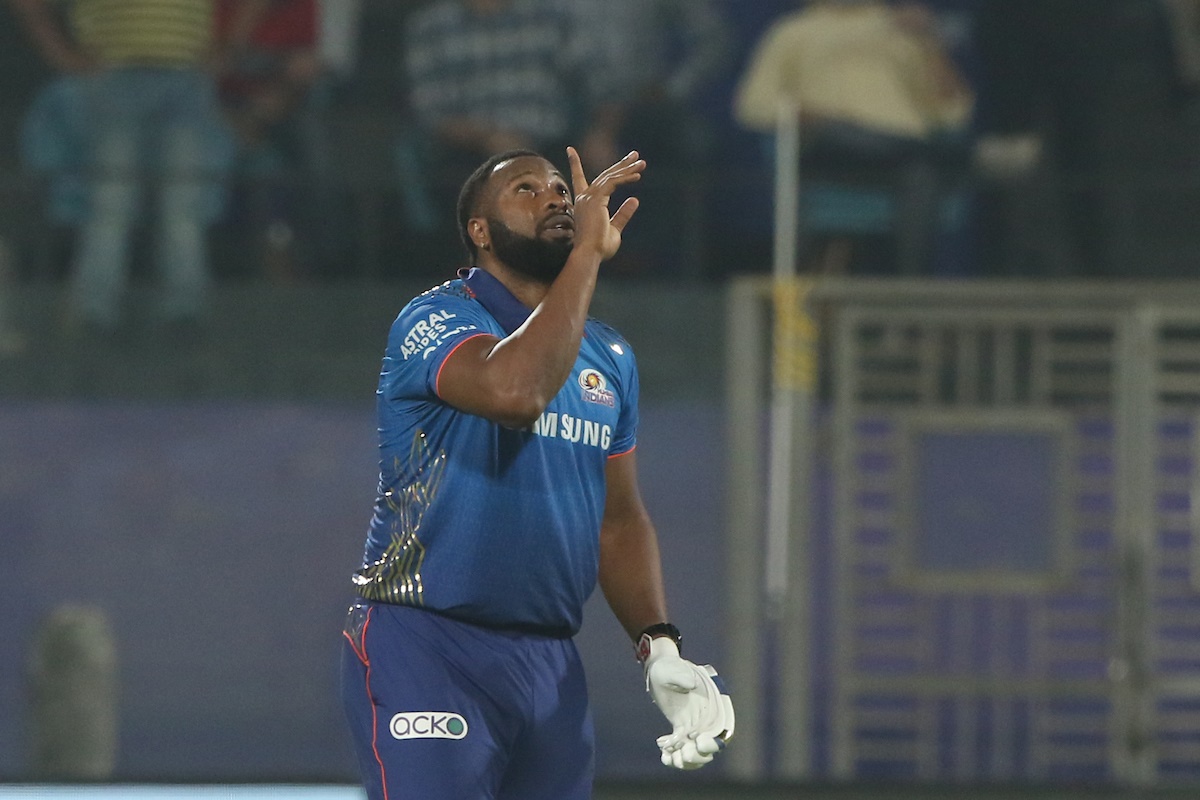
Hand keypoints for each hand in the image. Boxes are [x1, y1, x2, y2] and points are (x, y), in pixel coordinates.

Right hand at [566, 146, 643, 261]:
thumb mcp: (615, 229)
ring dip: (627, 169)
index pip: (579, 178)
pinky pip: (613, 182)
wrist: (590, 254)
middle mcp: (584, 197)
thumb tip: (635, 199)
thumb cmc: (599, 248)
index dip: (575, 163)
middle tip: (635, 155)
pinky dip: (626, 178)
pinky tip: (638, 176)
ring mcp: (589, 197)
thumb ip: (623, 214)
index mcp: (584, 204)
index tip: (570, 149)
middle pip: (603, 175)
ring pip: (610, 176)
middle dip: (620, 164)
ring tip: (642, 163)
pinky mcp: (596, 198)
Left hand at [642, 637, 734, 769]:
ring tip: (670, 759)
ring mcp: (694, 726)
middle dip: (697, 757)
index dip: (714, 742)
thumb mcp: (674, 669)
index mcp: (713, 706)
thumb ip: (683, 676)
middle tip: (681, 755)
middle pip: (709, 749)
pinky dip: (673, 755)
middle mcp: (707, 720)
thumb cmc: (669, 667)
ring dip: (685, 761)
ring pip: (695, 753)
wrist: (658, 671)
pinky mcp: (681, 730)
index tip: (698, 741)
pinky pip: (681, 749)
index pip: (721, 732)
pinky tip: (663, 753)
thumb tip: (691, 685)